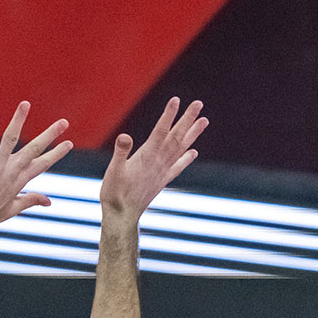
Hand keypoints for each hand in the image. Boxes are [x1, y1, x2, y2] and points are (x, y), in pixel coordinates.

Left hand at [0, 102, 71, 235]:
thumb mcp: (13, 209)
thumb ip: (31, 200)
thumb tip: (49, 201)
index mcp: (20, 181)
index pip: (42, 164)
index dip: (56, 153)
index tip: (69, 143)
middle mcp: (12, 172)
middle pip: (34, 149)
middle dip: (50, 135)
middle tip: (64, 122)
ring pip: (11, 140)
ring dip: (18, 120)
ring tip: (26, 104)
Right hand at [100, 97, 206, 221]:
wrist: (122, 217)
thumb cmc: (114, 194)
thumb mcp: (113, 171)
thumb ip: (120, 153)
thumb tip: (125, 136)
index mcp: (147, 157)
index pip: (161, 131)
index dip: (168, 115)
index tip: (176, 100)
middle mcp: (159, 163)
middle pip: (176, 137)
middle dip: (187, 119)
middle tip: (199, 104)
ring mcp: (162, 172)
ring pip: (181, 149)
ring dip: (192, 134)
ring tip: (204, 121)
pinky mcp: (161, 181)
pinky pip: (177, 167)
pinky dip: (186, 158)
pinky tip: (194, 152)